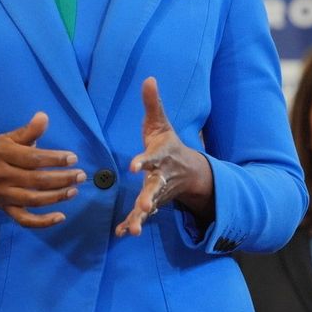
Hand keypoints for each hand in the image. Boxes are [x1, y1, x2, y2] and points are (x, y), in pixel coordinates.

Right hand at [0, 112, 84, 227]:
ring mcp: (4, 195)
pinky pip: (24, 220)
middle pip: (35, 180)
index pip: (32, 159)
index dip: (54, 159)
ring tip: (75, 190)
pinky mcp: (7, 210)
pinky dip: (42, 222)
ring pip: (33, 200)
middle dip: (61, 178)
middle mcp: (1, 176)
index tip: (73, 158)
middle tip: (80, 175)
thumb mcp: (10, 138)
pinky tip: (61, 217)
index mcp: (2, 154)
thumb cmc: (0, 153)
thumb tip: (43, 116)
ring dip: (57, 197)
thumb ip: (29, 130)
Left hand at [115, 77, 213, 237]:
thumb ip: (153, 103)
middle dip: (149, 197)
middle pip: (156, 187)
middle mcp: (161, 176)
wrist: (190, 171)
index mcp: (161, 156)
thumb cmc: (168, 143)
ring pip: (150, 205)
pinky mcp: (152, 203)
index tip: (133, 166)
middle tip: (145, 206)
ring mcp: (157, 192)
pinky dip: (132, 224)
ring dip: (142, 217)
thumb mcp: (161, 123)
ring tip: (133, 231)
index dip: (143, 161)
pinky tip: (121, 234)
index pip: (153, 158)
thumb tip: (148, 78)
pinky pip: (142, 216)